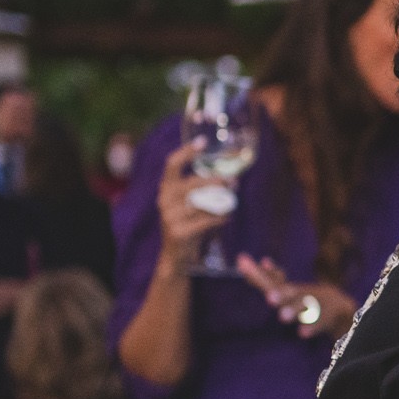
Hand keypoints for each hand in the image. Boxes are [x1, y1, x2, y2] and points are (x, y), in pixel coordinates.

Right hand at [155, 140, 230, 271]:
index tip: (203, 142)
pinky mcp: (179, 232)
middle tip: (233, 181)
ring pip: (204, 203)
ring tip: (231, 204)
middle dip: (217, 181)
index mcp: (166, 189)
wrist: (178, 257)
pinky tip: (227, 218)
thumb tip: (233, 178)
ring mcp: (170, 217)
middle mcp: (164, 200)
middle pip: (194, 183)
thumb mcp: (192, 205)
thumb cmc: (190, 225)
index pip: (172, 164)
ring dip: (222, 203)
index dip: (186, 151)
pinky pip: (207, 220)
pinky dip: (220, 219)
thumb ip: (205, 191)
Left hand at [235, 255, 356, 337]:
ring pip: (305, 307)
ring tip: (282, 317)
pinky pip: (320, 323)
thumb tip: (241, 259)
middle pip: (290, 293)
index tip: (242, 263)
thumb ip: (265, 277)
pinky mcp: (328, 318)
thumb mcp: (287, 288)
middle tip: (269, 298)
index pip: (272, 281)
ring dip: (294, 310)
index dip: (256, 274)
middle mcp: (301, 294)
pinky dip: (312, 327)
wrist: (340, 305)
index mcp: (289, 289)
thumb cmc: (306, 298)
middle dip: (280, 294)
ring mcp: (315, 305)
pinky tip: (302, 333)